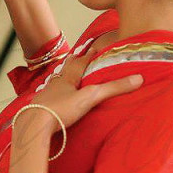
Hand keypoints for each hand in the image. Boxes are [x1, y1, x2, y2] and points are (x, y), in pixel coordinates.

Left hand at [16, 47, 143, 135]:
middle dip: (74, 63)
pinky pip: (50, 97)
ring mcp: (46, 96)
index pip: (79, 63)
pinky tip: (56, 100)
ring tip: (68, 77)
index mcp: (67, 78)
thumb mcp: (90, 98)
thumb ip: (112, 89)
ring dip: (64, 79)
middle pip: (66, 70)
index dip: (88, 55)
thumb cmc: (61, 109)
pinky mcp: (41, 109)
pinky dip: (56, 95)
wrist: (35, 125)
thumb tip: (138, 78)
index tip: (94, 48)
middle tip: (79, 57)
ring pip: (57, 83)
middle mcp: (55, 84)